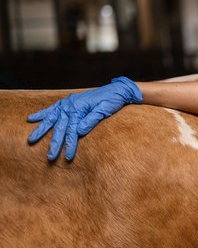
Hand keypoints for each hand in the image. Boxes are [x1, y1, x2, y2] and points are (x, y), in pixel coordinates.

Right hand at [27, 77, 142, 161]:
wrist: (116, 90)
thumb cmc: (112, 100)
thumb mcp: (105, 109)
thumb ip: (91, 120)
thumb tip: (79, 131)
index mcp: (79, 108)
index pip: (73, 131)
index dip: (70, 144)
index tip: (67, 157)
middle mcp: (70, 105)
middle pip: (60, 127)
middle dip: (55, 143)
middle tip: (50, 157)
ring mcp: (67, 103)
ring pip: (51, 119)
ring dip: (41, 130)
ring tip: (31, 140)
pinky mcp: (67, 102)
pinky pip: (51, 109)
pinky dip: (41, 114)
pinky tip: (31, 119)